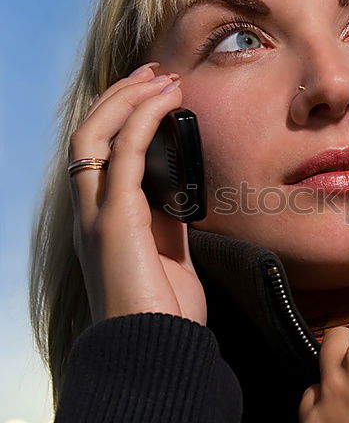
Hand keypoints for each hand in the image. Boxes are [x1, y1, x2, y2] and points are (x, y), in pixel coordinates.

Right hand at [69, 63, 206, 325]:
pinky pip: (122, 155)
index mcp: (101, 219)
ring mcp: (95, 216)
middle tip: (156, 71)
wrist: (157, 351)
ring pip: (94, 135)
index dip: (121, 115)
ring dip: (128, 99)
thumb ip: (169, 221)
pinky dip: (143, 120)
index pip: (98, 153)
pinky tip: (166, 102)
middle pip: (88, 134)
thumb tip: (185, 190)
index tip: (154, 90)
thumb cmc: (166, 311)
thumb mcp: (170, 254)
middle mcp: (88, 213)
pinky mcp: (114, 221)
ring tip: (161, 77)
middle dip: (121, 96)